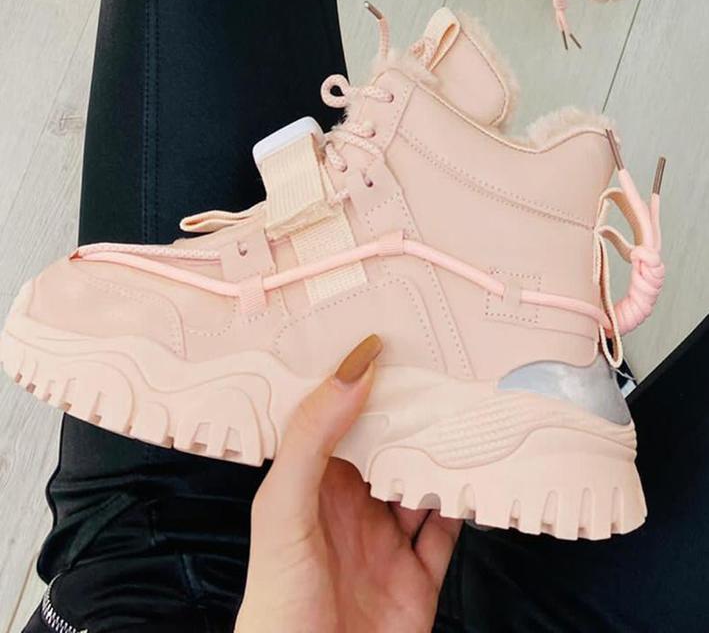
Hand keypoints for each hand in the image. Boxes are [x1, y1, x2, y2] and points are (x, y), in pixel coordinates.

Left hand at [235, 334, 460, 632]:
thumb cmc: (278, 603)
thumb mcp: (282, 508)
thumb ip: (312, 438)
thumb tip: (355, 369)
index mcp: (310, 485)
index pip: (336, 419)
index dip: (357, 382)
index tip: (387, 338)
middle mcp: (349, 508)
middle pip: (386, 447)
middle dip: (411, 414)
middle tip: (443, 364)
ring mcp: (385, 543)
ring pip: (421, 484)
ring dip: (443, 455)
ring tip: (469, 411)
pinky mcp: (417, 579)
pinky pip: (447, 533)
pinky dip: (465, 506)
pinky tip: (479, 477)